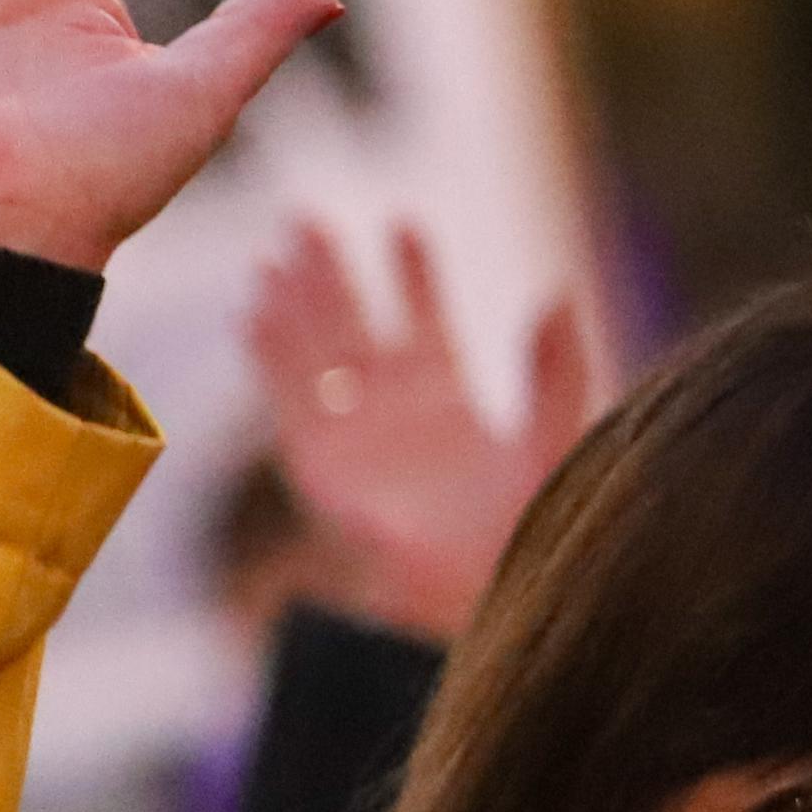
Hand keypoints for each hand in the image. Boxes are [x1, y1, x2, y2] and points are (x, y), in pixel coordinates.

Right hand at [244, 219, 597, 644]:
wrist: (474, 594)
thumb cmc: (523, 530)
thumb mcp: (557, 438)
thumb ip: (557, 370)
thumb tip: (557, 294)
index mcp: (449, 403)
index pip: (424, 323)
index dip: (413, 275)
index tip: (403, 224)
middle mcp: (391, 413)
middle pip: (352, 326)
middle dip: (330, 273)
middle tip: (305, 217)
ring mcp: (351, 436)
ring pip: (314, 354)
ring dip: (293, 304)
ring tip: (274, 254)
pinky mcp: (319, 463)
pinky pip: (289, 397)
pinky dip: (270, 353)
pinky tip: (254, 310)